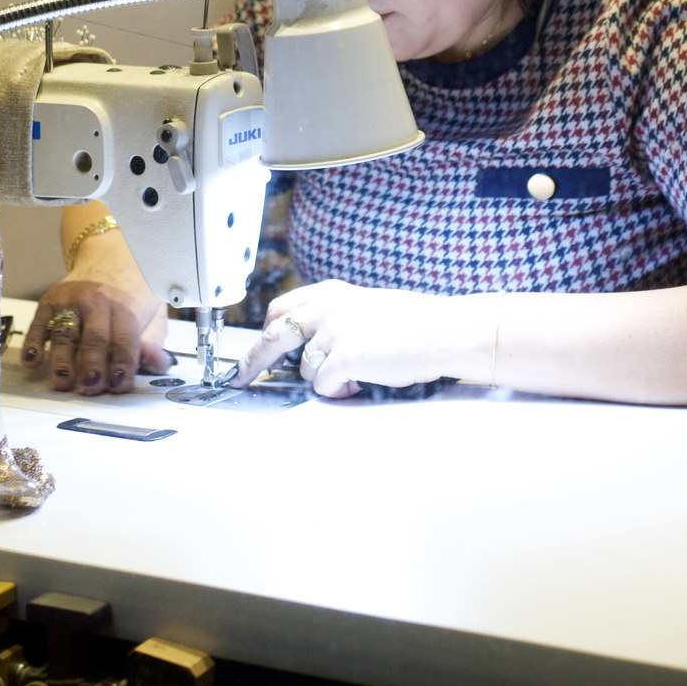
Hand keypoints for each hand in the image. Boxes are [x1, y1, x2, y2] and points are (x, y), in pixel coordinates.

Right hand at [22, 275, 171, 394]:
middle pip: (94, 338)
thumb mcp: (152, 314)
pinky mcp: (50, 301)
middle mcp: (98, 302)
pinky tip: (32, 361)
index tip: (119, 384)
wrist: (109, 257)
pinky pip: (39, 323)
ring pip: (66, 333)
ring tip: (62, 381)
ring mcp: (71, 301)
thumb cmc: (132, 293)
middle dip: (92, 364)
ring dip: (62, 359)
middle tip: (90, 387)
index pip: (125, 339)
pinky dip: (33, 343)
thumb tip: (159, 364)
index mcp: (126, 306)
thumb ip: (153, 343)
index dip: (122, 364)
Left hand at [230, 280, 483, 399]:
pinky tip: (360, 384)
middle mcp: (327, 308)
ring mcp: (334, 332)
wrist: (444, 331)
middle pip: (274, 336)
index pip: (281, 309)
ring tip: (355, 375)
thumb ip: (335, 318)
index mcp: (332, 293)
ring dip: (324, 379)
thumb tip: (309, 346)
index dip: (265, 333)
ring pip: (303, 369)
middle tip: (242, 377)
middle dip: (255, 361)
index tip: (254, 349)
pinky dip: (338, 391)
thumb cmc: (415, 323)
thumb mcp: (367, 306)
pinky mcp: (343, 358)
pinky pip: (322, 386)